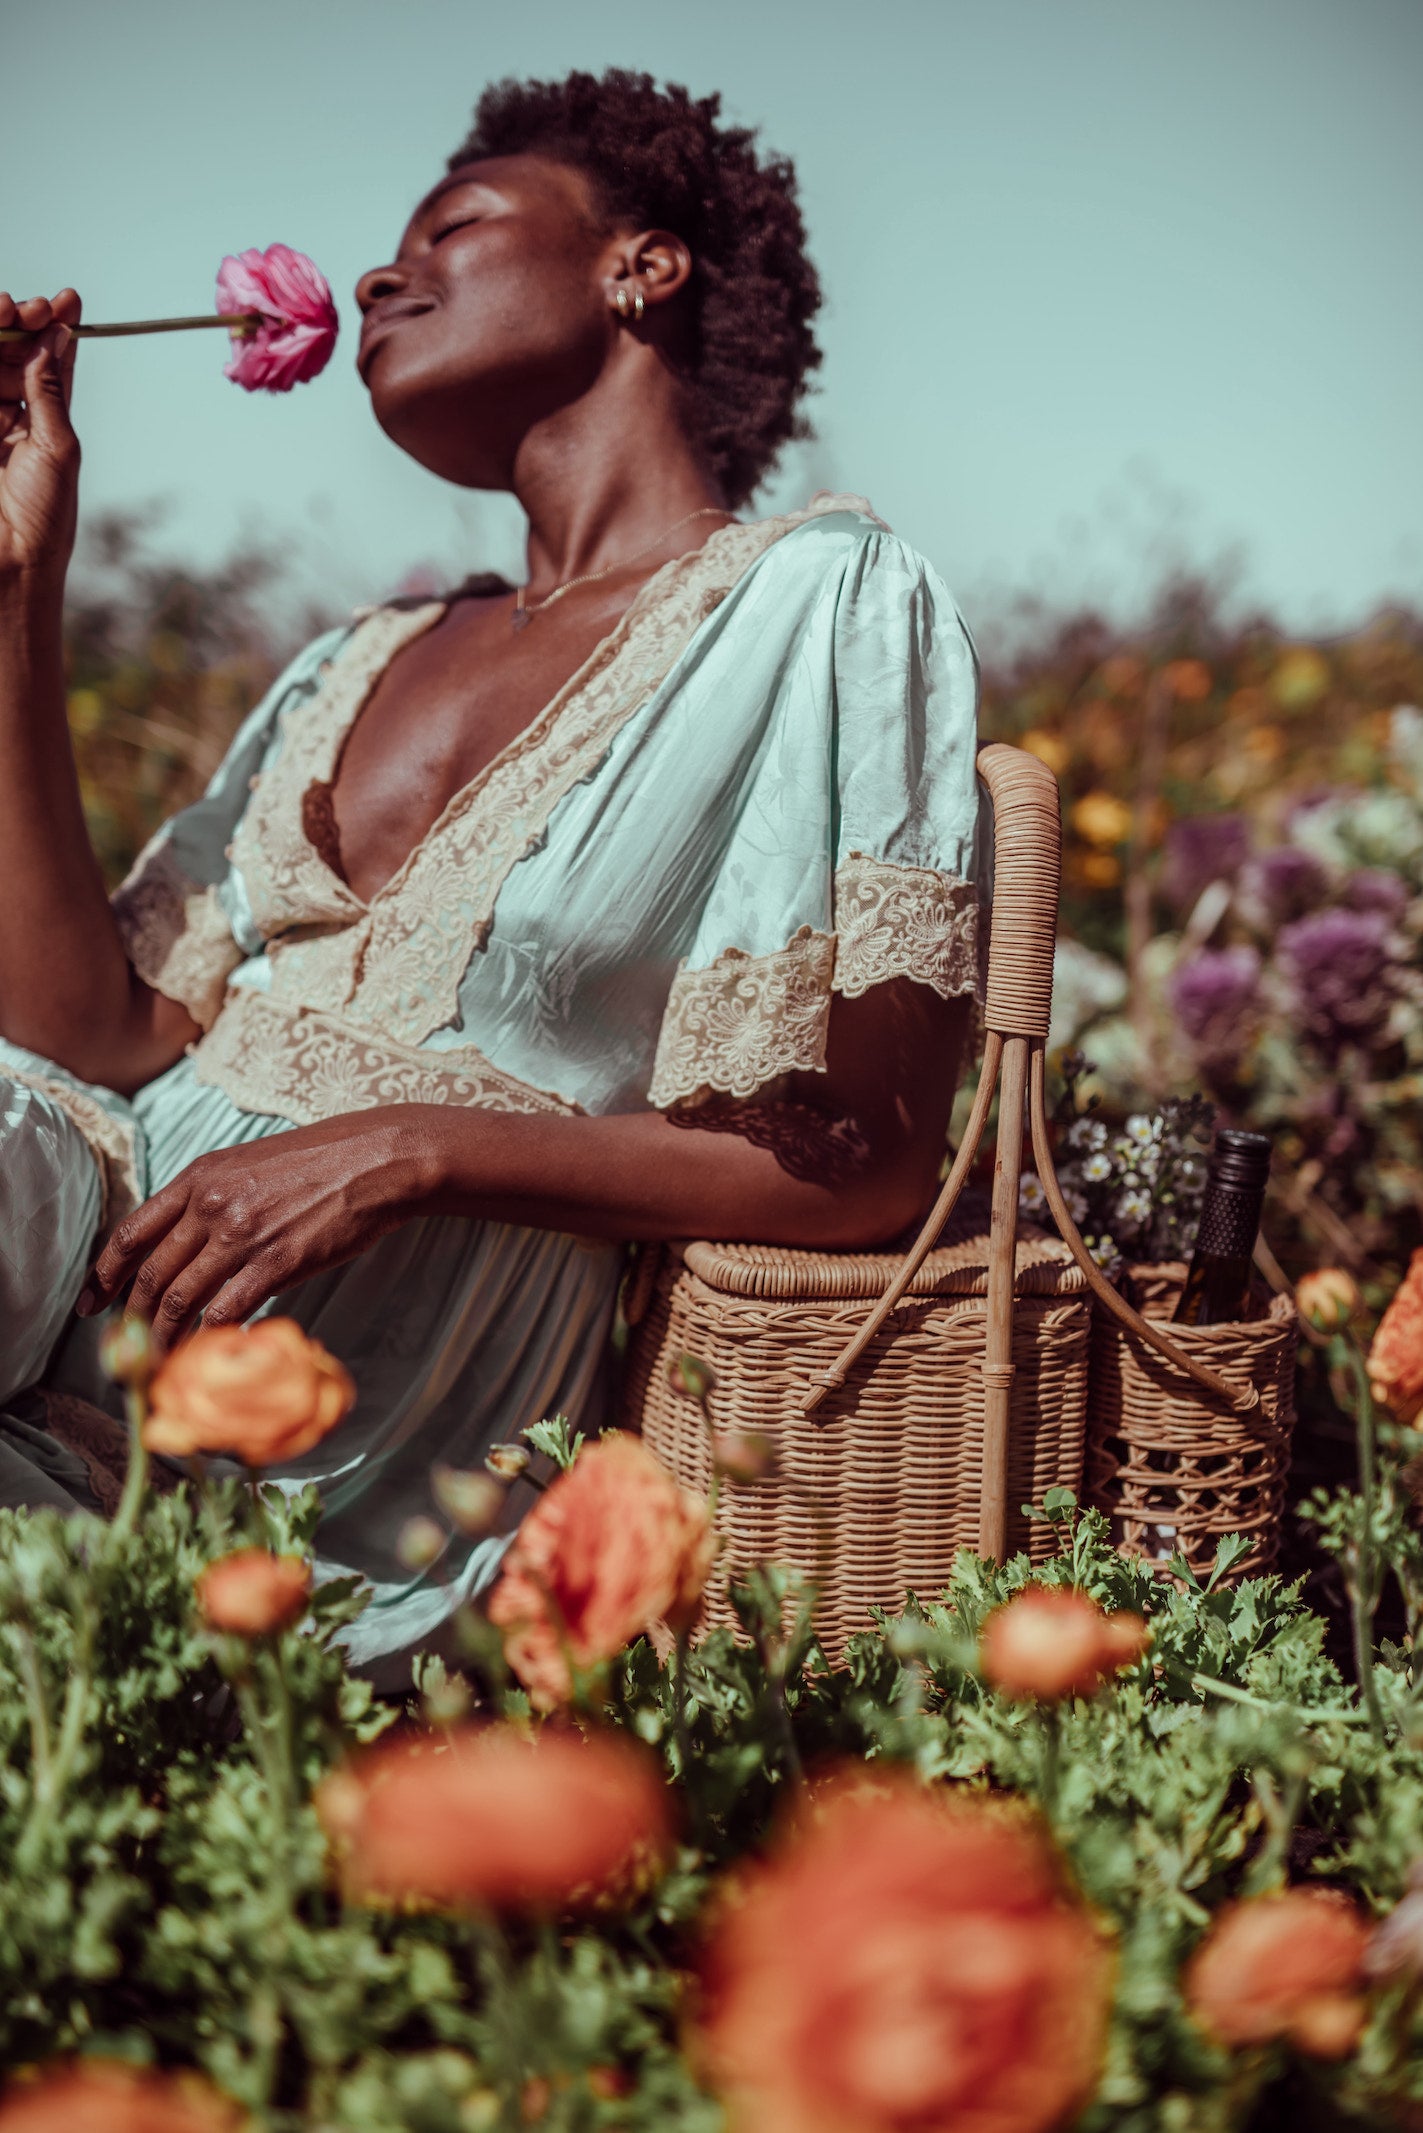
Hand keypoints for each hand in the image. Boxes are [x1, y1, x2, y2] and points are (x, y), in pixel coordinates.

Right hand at [0, 289, 81, 590]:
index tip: (66, 299)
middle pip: (11, 352)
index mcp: (45, 420)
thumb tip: (57, 337)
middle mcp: (10, 414)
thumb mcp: (57, 448)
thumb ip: (51, 393)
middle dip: (20, 321)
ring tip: (8, 308)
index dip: (55, 327)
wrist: (8, 562)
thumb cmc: (43, 516)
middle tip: (30, 304)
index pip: (48, 362)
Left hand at [78, 1109, 440, 1349]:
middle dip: (131, 1318)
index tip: (92, 1303)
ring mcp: (242, 1236)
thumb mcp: (250, 1164)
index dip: (105, 1274)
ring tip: (160, 1363)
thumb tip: (187, 1242)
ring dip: (164, 1339)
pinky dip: (212, 1338)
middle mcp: (211, 1206)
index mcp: (200, 1178)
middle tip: (127, 1347)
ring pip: (180, 1300)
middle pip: (150, 1273)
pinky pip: (227, 1312)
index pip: (131, 1232)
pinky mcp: (276, 1264)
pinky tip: (211, 1351)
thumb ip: (213, 1197)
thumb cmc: (321, 1162)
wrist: (376, 1161)